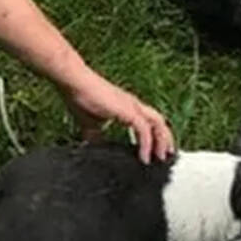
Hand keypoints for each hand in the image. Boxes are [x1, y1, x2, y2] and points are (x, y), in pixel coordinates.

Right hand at [57, 68, 174, 163]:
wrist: (75, 82)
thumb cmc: (80, 97)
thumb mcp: (89, 123)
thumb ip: (95, 136)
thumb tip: (93, 150)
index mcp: (127, 106)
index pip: (148, 121)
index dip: (155, 135)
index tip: (156, 151)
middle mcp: (133, 105)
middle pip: (159, 121)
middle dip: (165, 139)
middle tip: (165, 156)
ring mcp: (132, 106)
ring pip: (158, 123)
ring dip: (162, 141)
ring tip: (160, 158)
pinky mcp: (128, 111)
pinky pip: (145, 130)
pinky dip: (147, 145)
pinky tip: (144, 158)